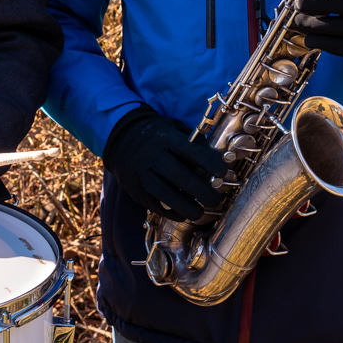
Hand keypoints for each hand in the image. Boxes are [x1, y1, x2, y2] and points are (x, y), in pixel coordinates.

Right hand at [103, 106, 225, 218]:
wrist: (121, 138)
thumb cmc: (157, 135)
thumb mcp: (174, 128)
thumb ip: (195, 142)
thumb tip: (219, 160)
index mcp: (166, 138)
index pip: (191, 151)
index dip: (209, 162)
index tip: (222, 172)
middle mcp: (153, 156)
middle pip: (180, 176)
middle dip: (201, 191)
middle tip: (215, 199)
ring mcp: (142, 174)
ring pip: (166, 194)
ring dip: (186, 207)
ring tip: (200, 213)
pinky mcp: (135, 188)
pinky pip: (154, 204)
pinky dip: (170, 212)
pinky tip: (182, 214)